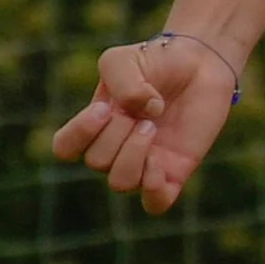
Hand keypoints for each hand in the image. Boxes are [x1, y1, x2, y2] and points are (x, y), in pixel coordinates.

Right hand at [51, 34, 238, 214]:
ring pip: (120, 184)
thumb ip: (122, 81)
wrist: (199, 64)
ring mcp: (144, 163)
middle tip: (143, 108)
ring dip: (133, 154)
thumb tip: (144, 114)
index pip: (64, 148)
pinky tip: (160, 162)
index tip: (105, 108)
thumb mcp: (125, 59)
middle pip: (97, 162)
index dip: (79, 134)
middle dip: (118, 131)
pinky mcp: (174, 172)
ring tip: (152, 126)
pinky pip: (155, 204)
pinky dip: (153, 189)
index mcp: (96, 125)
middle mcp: (116, 148)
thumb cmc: (155, 62)